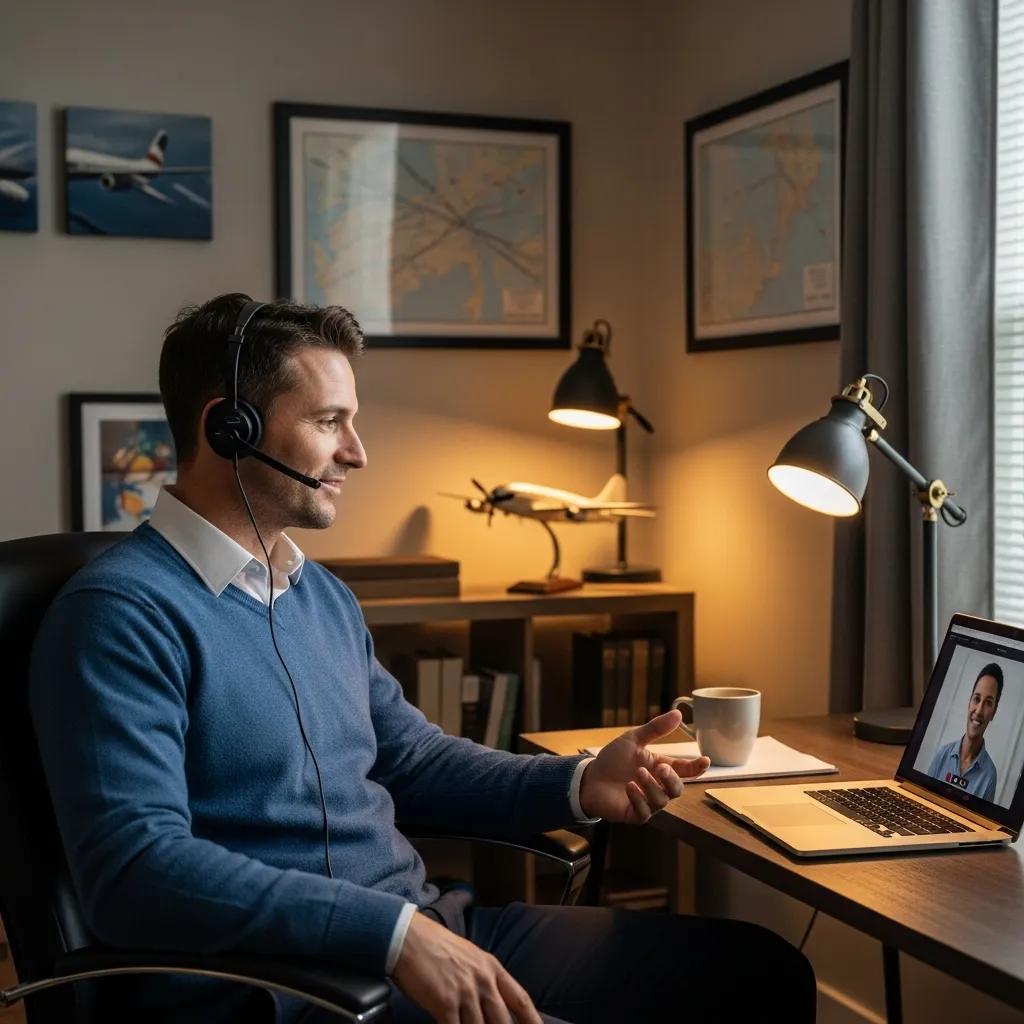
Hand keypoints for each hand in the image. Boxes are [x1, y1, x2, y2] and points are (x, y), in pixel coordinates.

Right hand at [392, 911, 541, 1023]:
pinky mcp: (445, 1003)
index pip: (521, 999)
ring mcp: (465, 992)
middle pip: (503, 1020)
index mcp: (491, 967)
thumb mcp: (469, 956)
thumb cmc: (435, 945)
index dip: (532, 1021)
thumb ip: (483, 977)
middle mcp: (482, 980)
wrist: (408, 937)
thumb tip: (492, 1001)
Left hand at [579, 709, 709, 822]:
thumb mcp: (633, 739)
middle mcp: (657, 787)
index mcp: (660, 768)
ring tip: (638, 773)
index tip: (705, 760)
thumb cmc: (613, 759)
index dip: (696, 767)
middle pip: (677, 789)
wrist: (589, 777)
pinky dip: (639, 798)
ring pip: (662, 800)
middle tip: (661, 767)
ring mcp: (647, 802)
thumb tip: (678, 713)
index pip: (684, 770)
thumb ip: (655, 728)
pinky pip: (645, 812)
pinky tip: (629, 787)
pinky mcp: (634, 814)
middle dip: (672, 779)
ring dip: (652, 786)